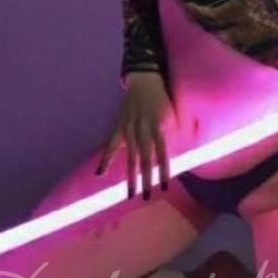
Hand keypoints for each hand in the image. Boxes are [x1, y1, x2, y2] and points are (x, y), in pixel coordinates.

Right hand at [96, 72, 180, 200]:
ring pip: (130, 157)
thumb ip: (174, 133)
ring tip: (130, 194)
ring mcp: (129, 128)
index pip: (162, 154)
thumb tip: (178, 155)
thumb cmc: (163, 100)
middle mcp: (143, 129)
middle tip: (146, 197)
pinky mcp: (119, 126)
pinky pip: (110, 145)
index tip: (164, 187)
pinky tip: (99, 174)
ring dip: (130, 177)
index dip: (163, 171)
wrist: (144, 80)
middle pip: (145, 159)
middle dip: (146, 180)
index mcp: (159, 126)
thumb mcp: (173, 114)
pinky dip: (105, 159)